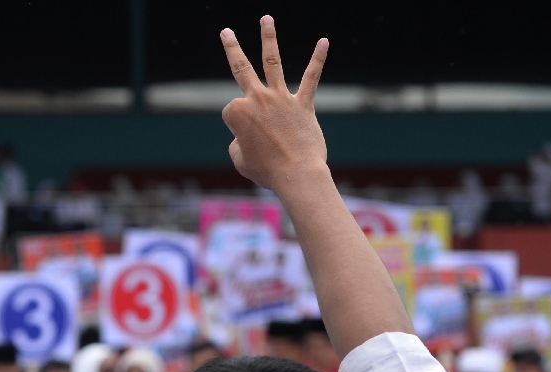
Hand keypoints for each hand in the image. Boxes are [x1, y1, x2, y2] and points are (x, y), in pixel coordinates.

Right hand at [220, 15, 328, 191]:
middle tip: (226, 32)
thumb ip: (239, 145)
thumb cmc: (267, 171)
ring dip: (269, 39)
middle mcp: (257, 99)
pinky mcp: (303, 104)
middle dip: (232, 48)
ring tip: (266, 19)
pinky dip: (318, 59)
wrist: (296, 174)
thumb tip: (248, 138)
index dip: (240, 132)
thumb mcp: (241, 161)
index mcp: (238, 112)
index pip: (232, 113)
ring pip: (272, 62)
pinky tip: (324, 42)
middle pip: (241, 69)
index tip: (253, 146)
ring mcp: (281, 99)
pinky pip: (311, 77)